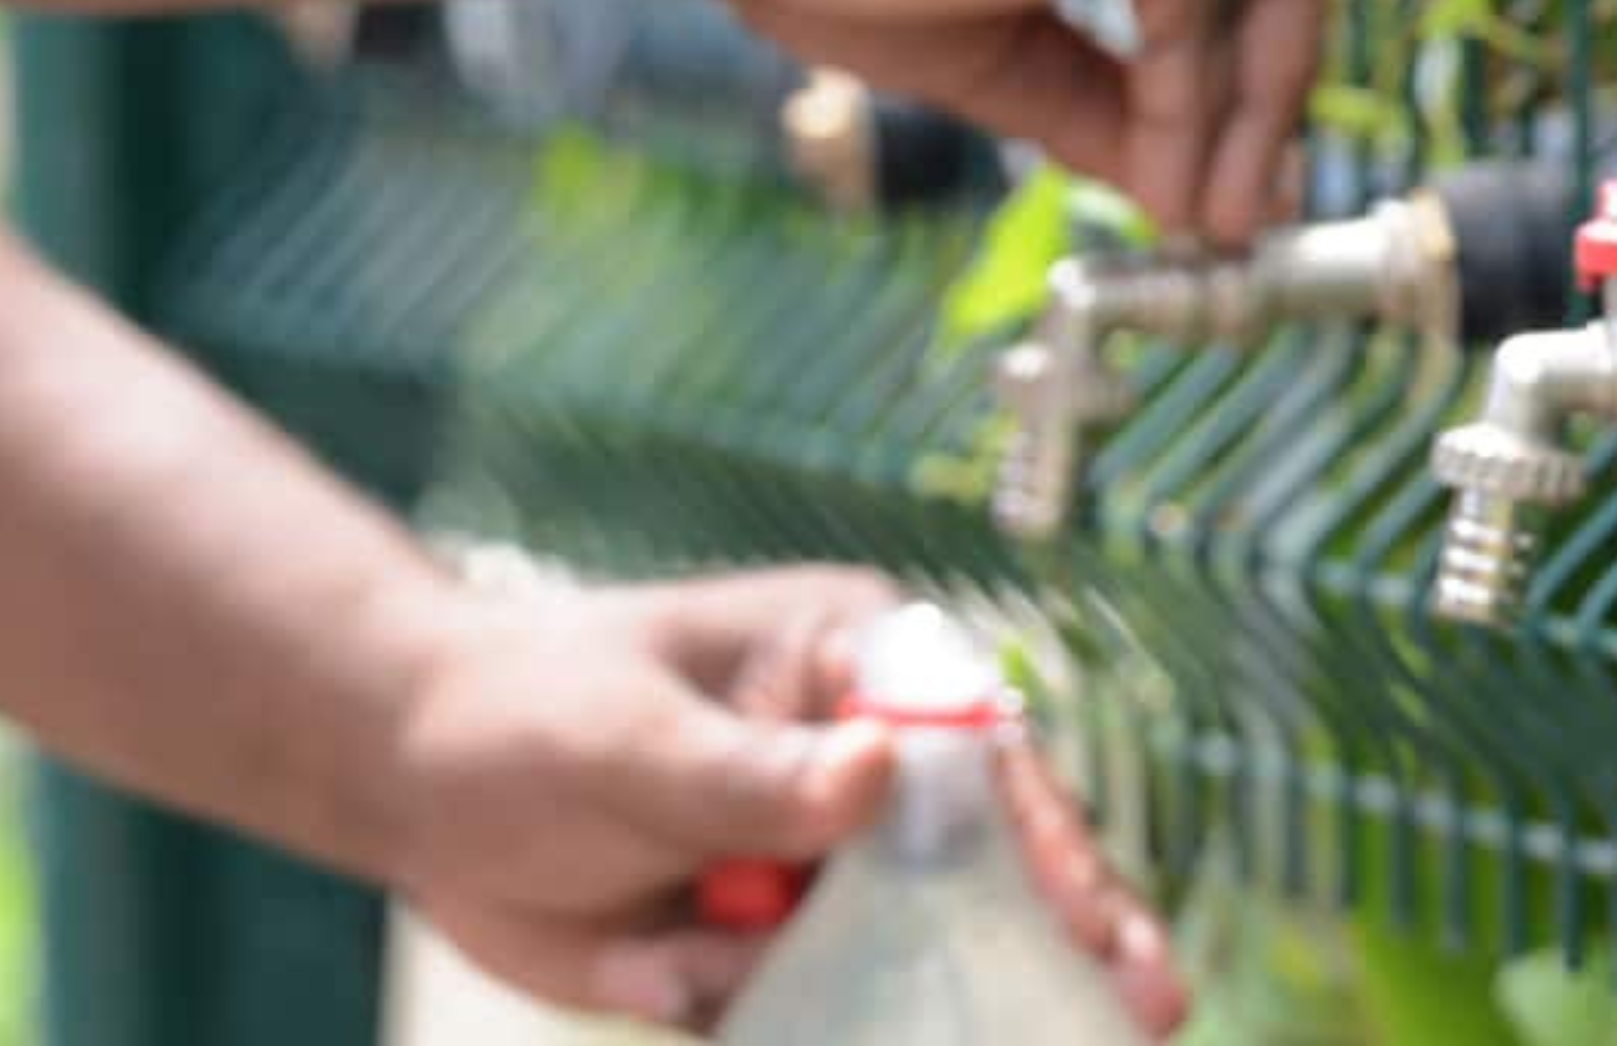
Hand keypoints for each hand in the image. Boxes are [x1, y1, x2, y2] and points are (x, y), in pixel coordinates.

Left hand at [391, 566, 1185, 1035]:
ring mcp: (824, 864)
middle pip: (988, 858)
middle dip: (1066, 933)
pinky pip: (833, 1009)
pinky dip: (864, 1039)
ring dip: (979, 1007)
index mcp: (855, 664)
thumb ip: (748, 771)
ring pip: (924, 947)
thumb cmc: (522, 711)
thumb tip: (879, 776)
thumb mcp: (626, 735)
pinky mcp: (773, 948)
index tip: (1093, 924)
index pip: (974, 752)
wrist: (411, 782)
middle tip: (1148, 1009)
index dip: (1045, 839)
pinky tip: (897, 1045)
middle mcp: (864, 765)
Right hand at [707, 0, 1324, 245]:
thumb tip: (1178, 183)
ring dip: (1246, 124)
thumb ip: (1089, 92)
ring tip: (1214, 224)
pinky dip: (1196, 122)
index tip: (1232, 147)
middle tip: (1251, 200)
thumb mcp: (983, 30)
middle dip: (1274, 86)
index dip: (1241, 39)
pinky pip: (1203, 24)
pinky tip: (1169, 195)